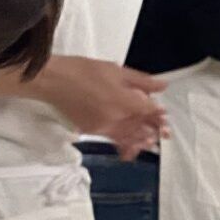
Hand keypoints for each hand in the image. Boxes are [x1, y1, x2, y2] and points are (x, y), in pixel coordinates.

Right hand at [38, 55, 168, 160]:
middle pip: (141, 126)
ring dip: (142, 141)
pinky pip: (114, 140)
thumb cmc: (82, 71)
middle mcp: (116, 117)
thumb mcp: (116, 70)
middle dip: (154, 129)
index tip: (164, 114)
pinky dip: (124, 145)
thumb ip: (141, 81)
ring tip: (151, 144)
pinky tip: (130, 150)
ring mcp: (103, 126)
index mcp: (124, 100)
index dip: (159, 114)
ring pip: (129, 136)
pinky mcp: (93, 131)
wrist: (54, 80)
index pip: (149, 111)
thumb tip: (162, 85)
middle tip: (164, 132)